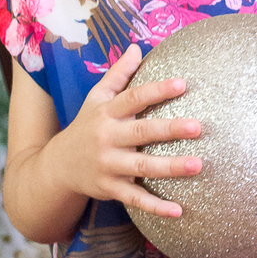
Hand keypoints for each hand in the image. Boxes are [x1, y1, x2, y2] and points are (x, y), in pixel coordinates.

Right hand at [57, 43, 200, 218]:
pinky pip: (135, 199)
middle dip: (169, 129)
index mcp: (107, 113)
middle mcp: (107, 138)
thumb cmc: (86, 126)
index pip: (134, 98)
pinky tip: (179, 210)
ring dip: (170, 167)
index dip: (157, 90)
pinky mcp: (111, 189)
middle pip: (141, 133)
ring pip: (142, 168)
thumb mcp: (96, 98)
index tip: (183, 84)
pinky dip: (156, 206)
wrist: (58, 166)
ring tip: (198, 165)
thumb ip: (118, 74)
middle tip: (197, 126)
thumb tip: (136, 46)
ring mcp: (109, 165)